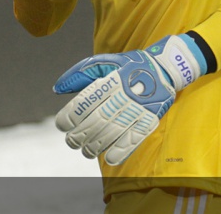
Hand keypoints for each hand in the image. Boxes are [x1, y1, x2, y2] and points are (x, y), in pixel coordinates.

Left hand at [53, 35, 205, 164]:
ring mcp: (139, 108)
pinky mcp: (150, 119)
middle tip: (71, 141)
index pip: (87, 101)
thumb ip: (80, 73)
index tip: (62, 125)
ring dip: (96, 146)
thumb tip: (57, 88)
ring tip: (85, 151)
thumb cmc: (129, 66)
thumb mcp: (105, 61)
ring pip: (114, 132)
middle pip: (98, 120)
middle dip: (80, 135)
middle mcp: (124, 94)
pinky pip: (135, 138)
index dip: (71, 116)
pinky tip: (109, 159)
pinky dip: (122, 150)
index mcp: (111, 79)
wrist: (164, 68)